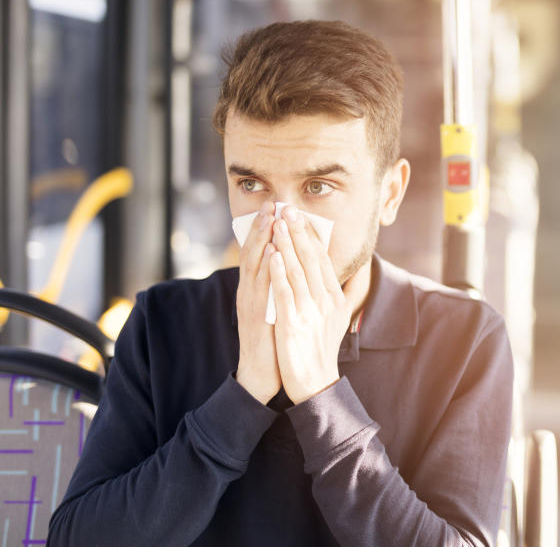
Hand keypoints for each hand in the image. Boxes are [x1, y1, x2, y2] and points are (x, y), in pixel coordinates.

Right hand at [235, 201, 281, 403]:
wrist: (260, 373)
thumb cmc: (273, 339)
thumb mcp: (278, 307)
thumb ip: (282, 287)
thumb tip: (294, 267)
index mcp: (256, 288)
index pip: (261, 252)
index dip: (267, 229)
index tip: (276, 207)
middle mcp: (249, 290)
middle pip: (253, 252)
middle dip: (262, 226)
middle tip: (272, 203)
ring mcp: (250, 302)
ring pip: (254, 265)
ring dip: (262, 239)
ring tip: (270, 217)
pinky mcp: (254, 315)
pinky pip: (260, 287)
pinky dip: (265, 268)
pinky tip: (272, 251)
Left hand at [268, 205, 365, 403]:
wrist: (315, 383)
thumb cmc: (322, 348)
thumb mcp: (341, 317)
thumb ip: (348, 290)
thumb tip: (362, 268)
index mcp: (334, 297)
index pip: (322, 259)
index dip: (311, 236)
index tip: (301, 215)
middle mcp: (325, 301)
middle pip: (311, 260)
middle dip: (298, 232)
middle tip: (288, 208)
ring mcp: (309, 312)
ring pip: (297, 271)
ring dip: (287, 244)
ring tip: (277, 222)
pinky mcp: (293, 324)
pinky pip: (285, 293)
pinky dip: (279, 272)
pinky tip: (272, 254)